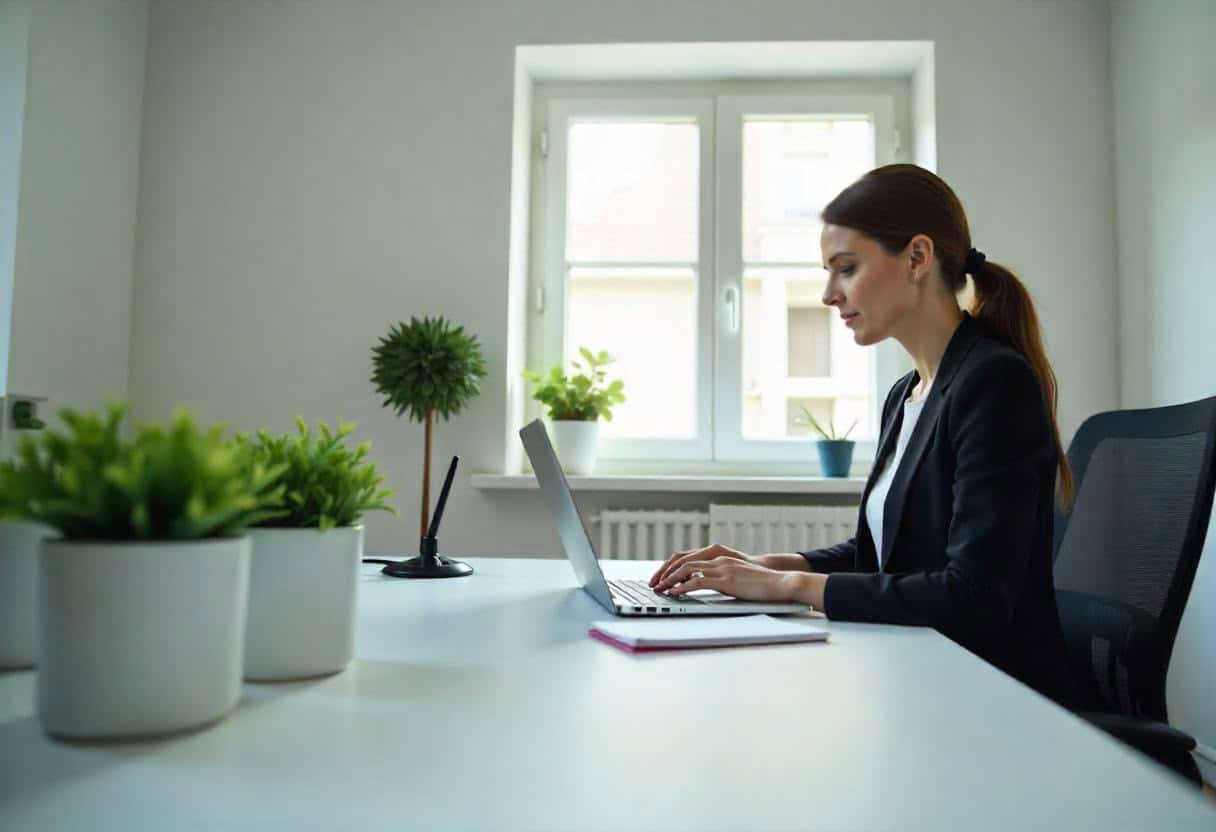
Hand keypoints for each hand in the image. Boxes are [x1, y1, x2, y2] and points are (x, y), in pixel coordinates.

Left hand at [652, 555, 801, 603]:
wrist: (780, 583)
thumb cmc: (761, 584)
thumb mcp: (736, 578)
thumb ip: (721, 578)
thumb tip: (706, 586)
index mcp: (720, 557)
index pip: (688, 557)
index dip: (671, 567)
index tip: (661, 578)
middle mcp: (718, 560)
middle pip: (683, 562)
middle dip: (665, 573)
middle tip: (654, 584)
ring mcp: (722, 569)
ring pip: (687, 570)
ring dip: (669, 580)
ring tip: (659, 589)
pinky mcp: (726, 581)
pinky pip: (698, 581)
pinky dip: (682, 587)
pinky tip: (674, 593)